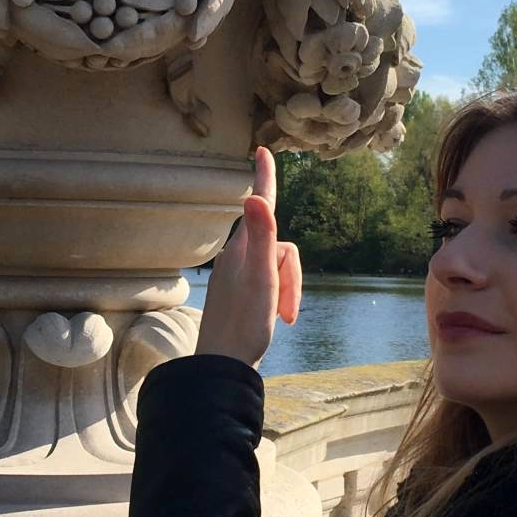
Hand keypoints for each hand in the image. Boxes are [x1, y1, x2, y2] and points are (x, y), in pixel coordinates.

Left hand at [195, 145, 302, 368]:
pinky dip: (280, 300)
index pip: (258, 204)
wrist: (224, 366)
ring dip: (288, 292)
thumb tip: (253, 198)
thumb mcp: (260, 279)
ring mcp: (238, 276)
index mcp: (242, 250)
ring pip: (279, 268)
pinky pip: (271, 284)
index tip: (262, 150)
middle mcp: (238, 257)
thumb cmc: (244, 324)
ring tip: (281, 319)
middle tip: (287, 311)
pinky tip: (275, 321)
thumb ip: (261, 238)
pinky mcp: (242, 294)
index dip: (265, 178)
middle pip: (281, 248)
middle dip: (292, 276)